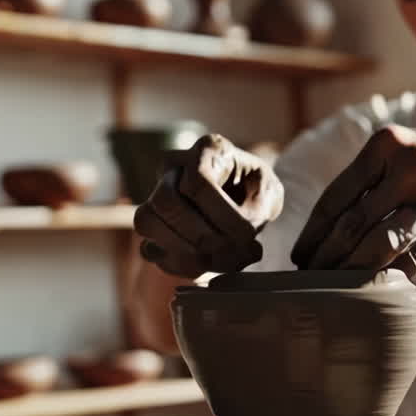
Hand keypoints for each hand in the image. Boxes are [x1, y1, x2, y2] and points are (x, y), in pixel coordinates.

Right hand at [133, 134, 283, 277]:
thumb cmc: (256, 192)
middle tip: (227, 249)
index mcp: (210, 150)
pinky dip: (176, 264)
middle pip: (166, 201)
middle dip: (200, 235)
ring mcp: (156, 193)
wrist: (246, 201)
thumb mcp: (269, 193)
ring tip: (216, 259)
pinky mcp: (153, 225)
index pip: (199, 183)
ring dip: (183, 250)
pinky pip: (149, 248)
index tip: (248, 235)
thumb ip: (258, 212)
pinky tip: (203, 264)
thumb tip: (242, 240)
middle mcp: (175, 166)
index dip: (223, 216)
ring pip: (146, 221)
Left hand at [290, 125, 415, 275]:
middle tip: (309, 277)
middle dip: (326, 257)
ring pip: (382, 244)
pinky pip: (415, 258)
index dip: (313, 232)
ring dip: (351, 270)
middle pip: (354, 223)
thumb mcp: (403, 149)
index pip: (337, 197)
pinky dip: (391, 276)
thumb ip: (367, 179)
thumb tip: (320, 228)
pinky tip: (373, 287)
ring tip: (332, 285)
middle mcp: (413, 166)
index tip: (299, 255)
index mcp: (388, 143)